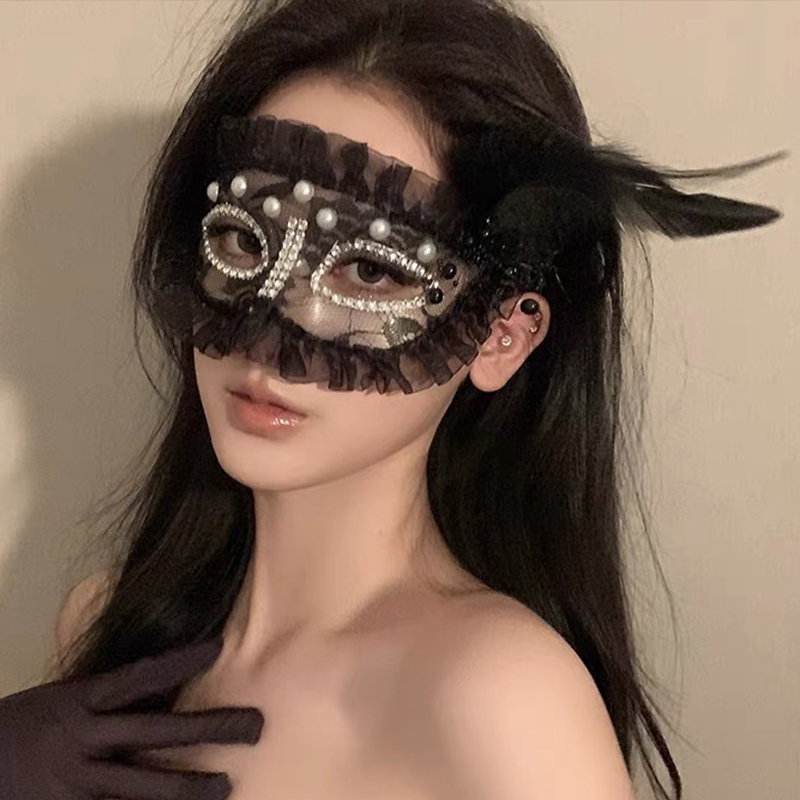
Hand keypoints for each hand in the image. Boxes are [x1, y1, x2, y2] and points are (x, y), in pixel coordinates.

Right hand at [0, 635, 263, 799]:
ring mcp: (74, 784)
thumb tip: (167, 684)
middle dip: (209, 728)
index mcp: (80, 701)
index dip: (178, 662)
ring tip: (227, 786)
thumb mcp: (62, 700)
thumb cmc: (25, 727)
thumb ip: (108, 697)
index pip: (138, 677)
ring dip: (189, 789)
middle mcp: (82, 740)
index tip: (218, 647)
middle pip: (155, 732)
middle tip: (255, 726)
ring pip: (142, 787)